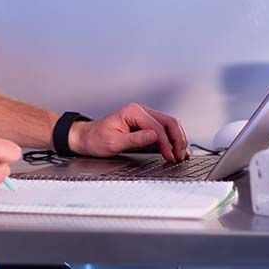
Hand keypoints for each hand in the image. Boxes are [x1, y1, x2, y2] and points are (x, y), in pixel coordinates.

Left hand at [70, 103, 189, 162]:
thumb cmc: (95, 139)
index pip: (157, 127)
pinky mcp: (144, 124)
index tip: (169, 157)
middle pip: (169, 122)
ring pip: (169, 124)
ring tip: (182, 154)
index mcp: (133, 112)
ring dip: (178, 138)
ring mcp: (143, 116)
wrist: (85, 138)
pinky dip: (172, 138)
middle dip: (178, 139)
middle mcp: (140, 111)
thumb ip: (135, 139)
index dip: (166, 144)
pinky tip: (176, 148)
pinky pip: (163, 129)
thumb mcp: (113, 142)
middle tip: (180, 156)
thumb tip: (155, 137)